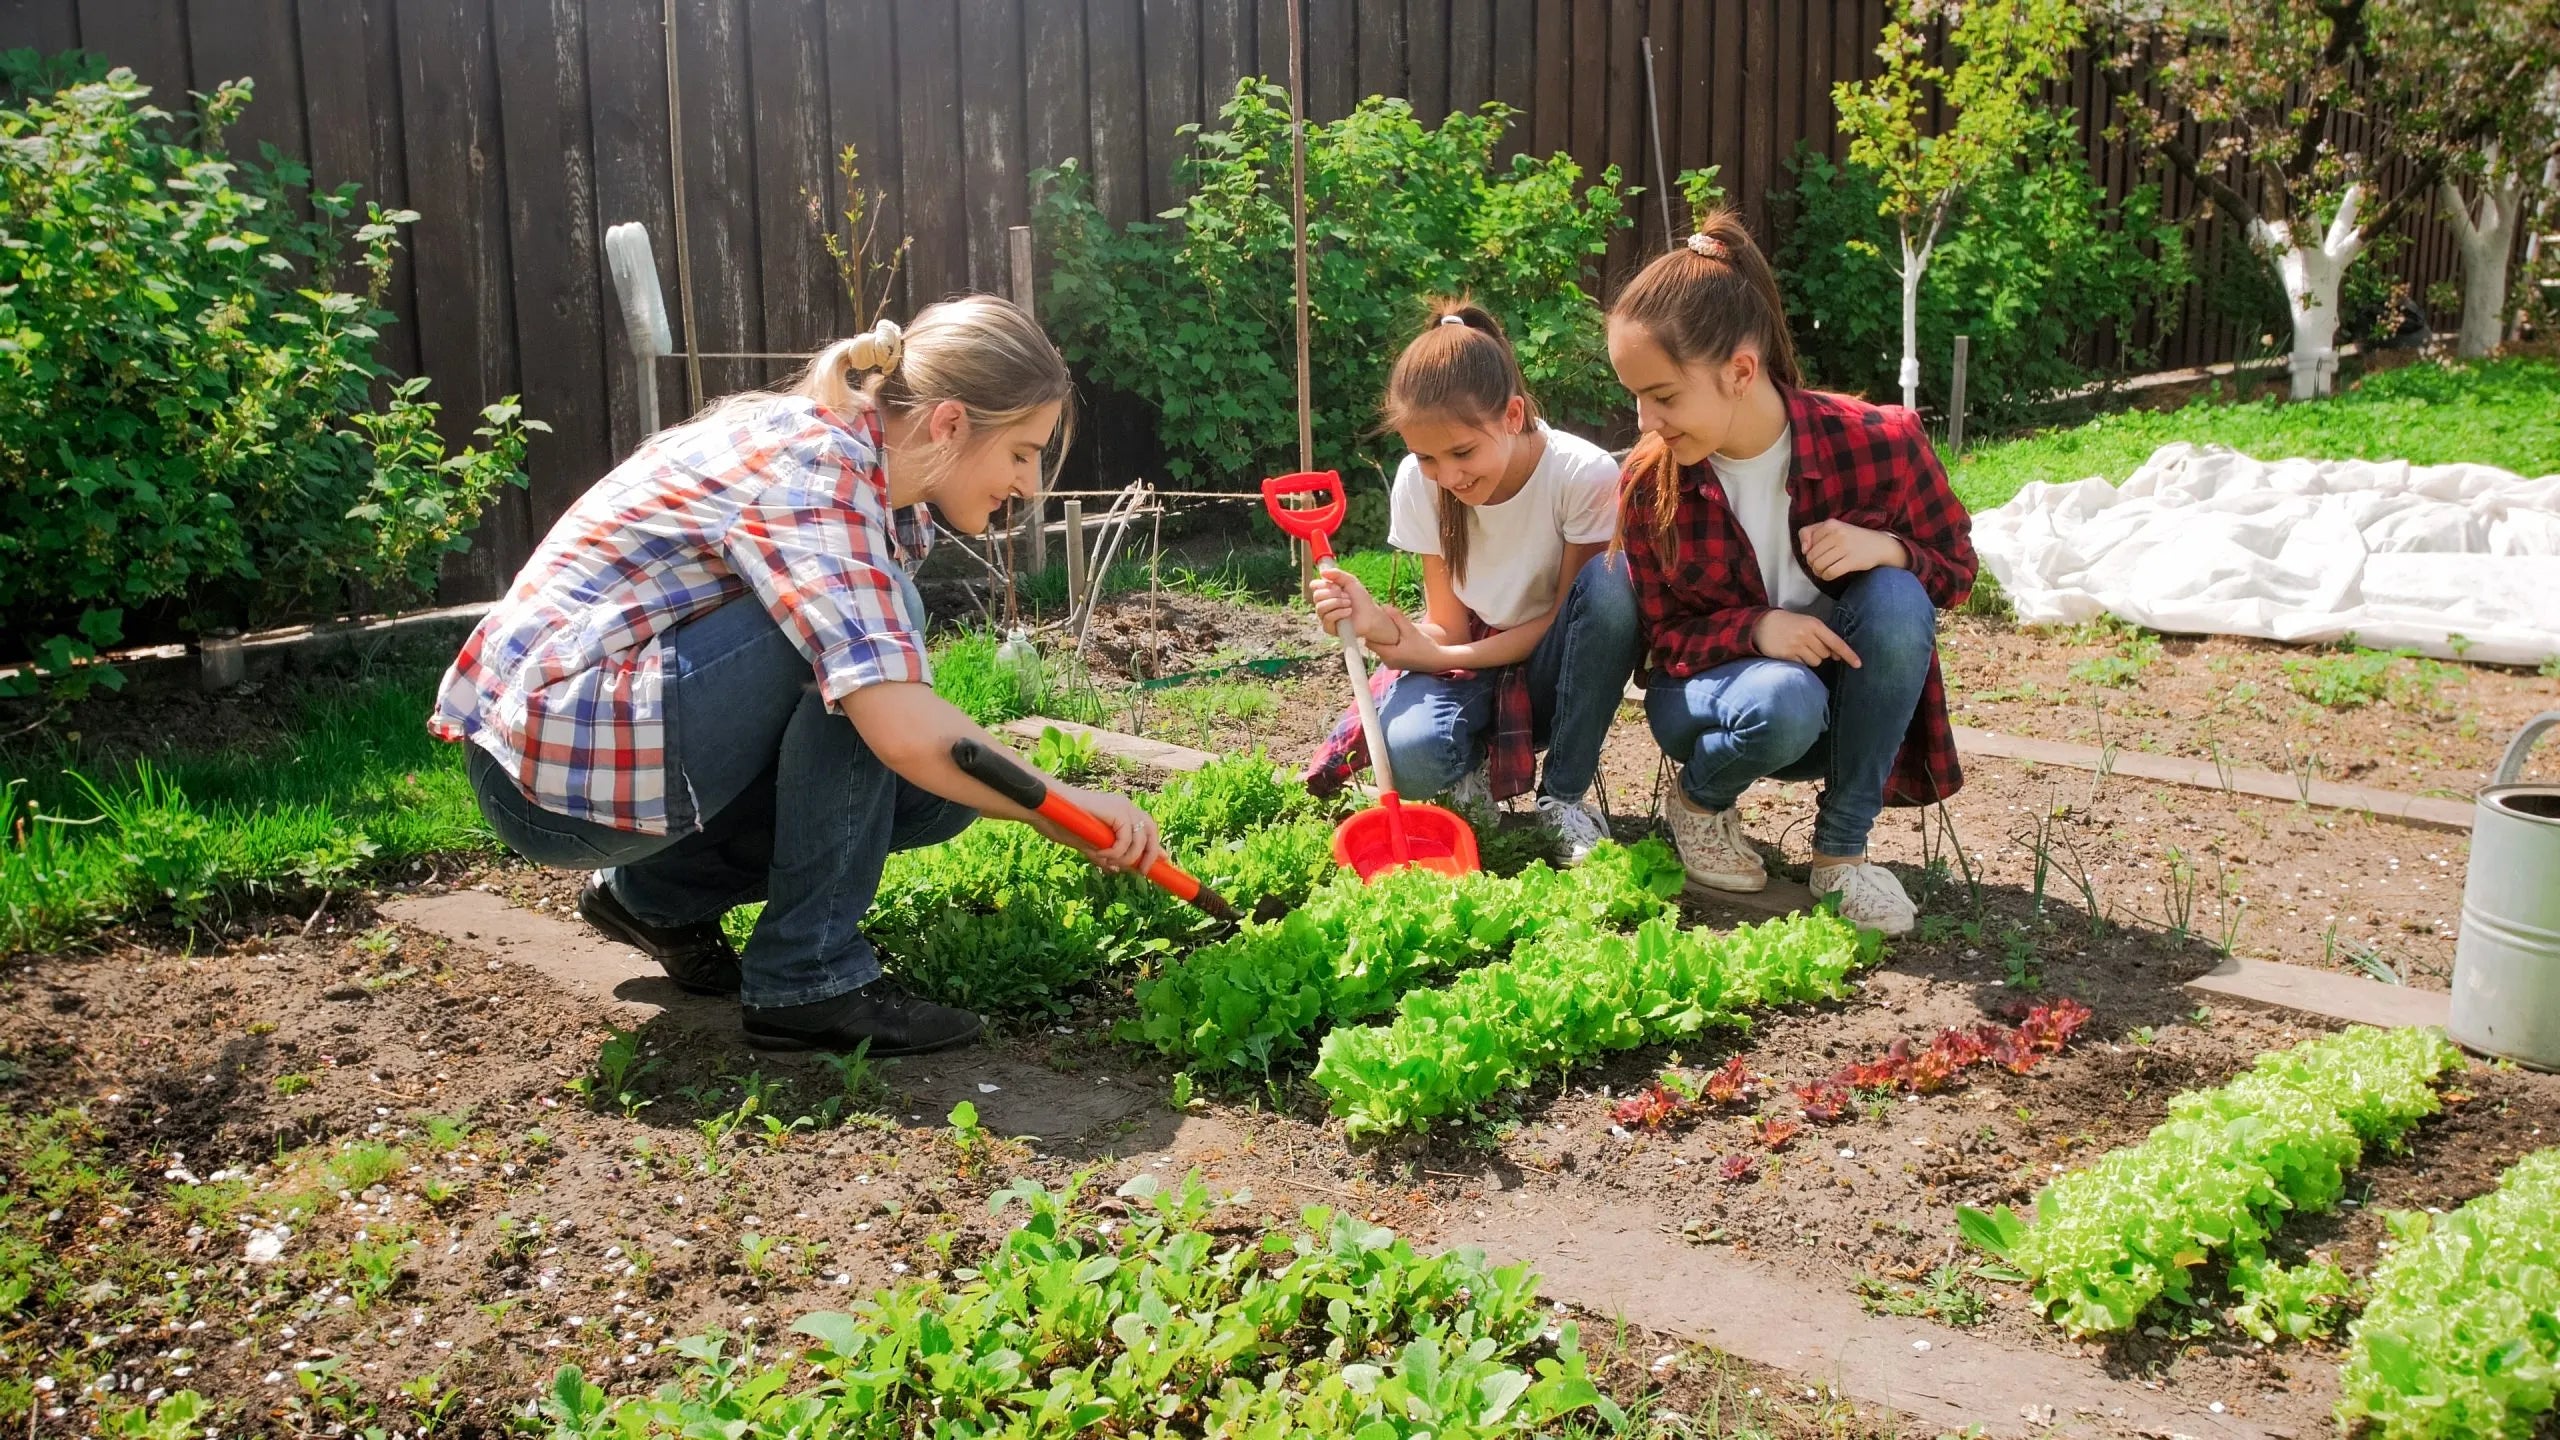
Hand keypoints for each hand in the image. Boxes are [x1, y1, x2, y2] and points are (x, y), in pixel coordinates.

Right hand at [1033, 786, 1165, 875]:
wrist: (1047, 810)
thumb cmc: (1063, 824)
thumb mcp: (1088, 845)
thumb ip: (1104, 855)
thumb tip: (1116, 869)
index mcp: (1120, 812)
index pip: (1146, 829)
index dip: (1156, 846)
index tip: (1163, 862)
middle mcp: (1125, 807)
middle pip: (1151, 831)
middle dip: (1150, 854)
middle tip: (1142, 871)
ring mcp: (1122, 806)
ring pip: (1140, 839)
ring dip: (1127, 857)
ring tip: (1107, 861)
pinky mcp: (1116, 810)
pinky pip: (1126, 838)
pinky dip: (1116, 851)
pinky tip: (1100, 853)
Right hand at [1306, 565, 1397, 647]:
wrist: (1371, 615)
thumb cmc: (1361, 599)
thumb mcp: (1350, 581)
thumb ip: (1337, 574)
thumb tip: (1322, 572)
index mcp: (1326, 592)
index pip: (1314, 585)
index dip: (1323, 584)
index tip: (1337, 585)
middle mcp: (1323, 604)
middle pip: (1316, 595)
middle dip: (1334, 594)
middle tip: (1347, 596)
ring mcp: (1324, 616)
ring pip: (1321, 607)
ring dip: (1338, 603)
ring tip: (1349, 604)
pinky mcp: (1328, 627)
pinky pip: (1327, 618)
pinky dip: (1339, 613)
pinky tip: (1348, 612)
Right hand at [1753, 610, 1860, 668]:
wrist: (1762, 624)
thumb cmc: (1789, 623)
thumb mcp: (1807, 623)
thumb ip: (1822, 637)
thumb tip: (1837, 656)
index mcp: (1814, 625)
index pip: (1836, 642)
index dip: (1848, 654)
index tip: (1858, 664)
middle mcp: (1807, 635)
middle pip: (1826, 654)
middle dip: (1822, 652)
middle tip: (1809, 644)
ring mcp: (1796, 646)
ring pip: (1816, 661)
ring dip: (1812, 658)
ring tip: (1800, 648)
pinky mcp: (1788, 655)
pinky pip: (1803, 665)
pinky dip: (1801, 661)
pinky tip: (1793, 652)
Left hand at [1796, 520, 1905, 581]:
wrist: (1879, 545)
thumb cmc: (1852, 538)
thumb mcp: (1833, 528)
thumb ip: (1812, 532)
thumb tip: (1804, 550)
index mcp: (1831, 523)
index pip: (1805, 535)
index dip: (1807, 546)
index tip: (1817, 550)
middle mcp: (1837, 534)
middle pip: (1810, 554)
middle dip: (1812, 563)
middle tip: (1819, 564)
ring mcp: (1845, 547)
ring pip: (1818, 565)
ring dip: (1818, 572)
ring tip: (1823, 570)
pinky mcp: (1852, 561)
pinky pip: (1830, 573)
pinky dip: (1826, 577)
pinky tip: (1829, 575)